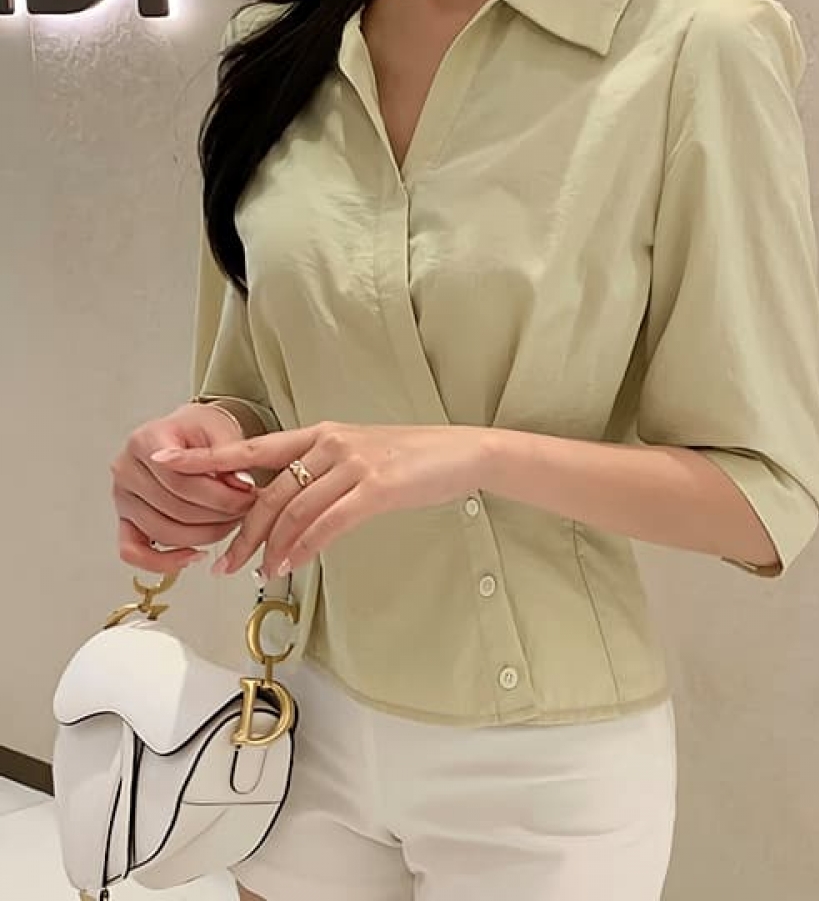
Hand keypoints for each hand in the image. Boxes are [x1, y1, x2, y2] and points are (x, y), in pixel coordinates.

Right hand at [111, 404, 259, 573]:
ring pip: (163, 532)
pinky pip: (133, 552)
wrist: (186, 433)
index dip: (220, 494)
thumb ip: (231, 456)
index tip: (248, 495)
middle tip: (247, 510)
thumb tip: (242, 485)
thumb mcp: (220, 431)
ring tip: (231, 523)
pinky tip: (194, 555)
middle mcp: (126, 469)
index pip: (181, 481)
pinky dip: (163, 562)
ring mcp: (123, 497)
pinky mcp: (125, 520)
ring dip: (204, 536)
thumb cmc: (200, 431)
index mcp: (145, 441)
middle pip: (175, 508)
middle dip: (219, 514)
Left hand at [150, 421, 491, 578]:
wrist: (461, 452)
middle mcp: (330, 442)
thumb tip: (286, 510)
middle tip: (223, 563)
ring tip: (256, 573)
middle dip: (242, 531)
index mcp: (320, 432)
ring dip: (270, 547)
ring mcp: (353, 464)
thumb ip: (321, 473)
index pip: (254, 448)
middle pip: (270, 491)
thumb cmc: (411, 458)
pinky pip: (326, 523)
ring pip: (294, 511)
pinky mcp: (376, 488)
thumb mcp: (359, 455)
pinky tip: (290, 565)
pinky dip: (303, 548)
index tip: (168, 465)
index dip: (208, 459)